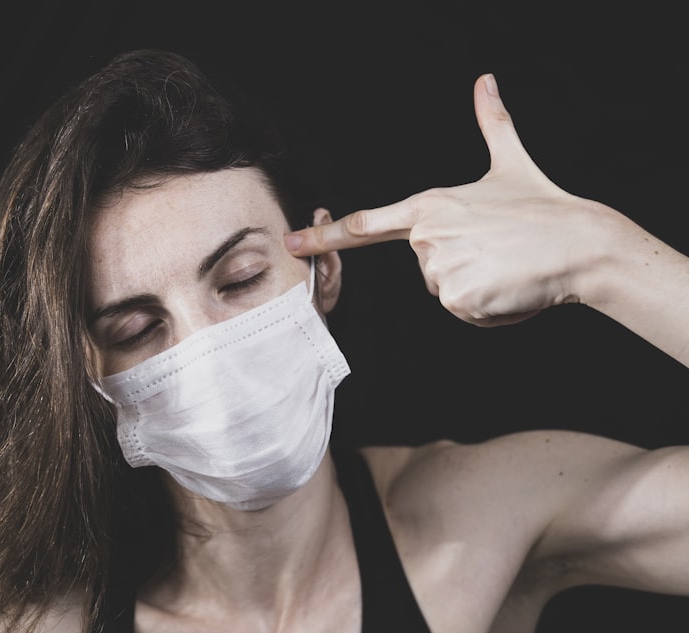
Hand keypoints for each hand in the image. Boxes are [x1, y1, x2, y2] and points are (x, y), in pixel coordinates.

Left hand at [286, 73, 624, 326]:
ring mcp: (440, 268)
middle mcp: (427, 237)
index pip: (366, 224)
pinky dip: (485, 308)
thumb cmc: (543, 206)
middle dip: (456, 267)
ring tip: (504, 267)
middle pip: (424, 268)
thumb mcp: (511, 162)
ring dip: (472, 288)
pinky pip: (462, 312)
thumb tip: (486, 82)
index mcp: (429, 206)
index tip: (290, 244)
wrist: (581, 243)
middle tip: (494, 252)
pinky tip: (507, 286)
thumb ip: (492, 124)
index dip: (325, 237)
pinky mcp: (457, 298)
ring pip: (443, 292)